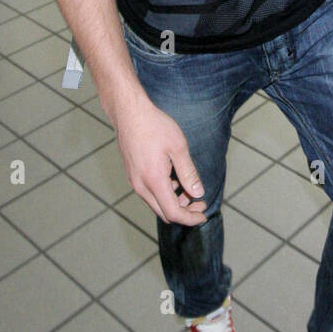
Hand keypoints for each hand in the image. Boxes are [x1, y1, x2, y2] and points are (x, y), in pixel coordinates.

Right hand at [112, 93, 207, 225]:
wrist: (129, 113)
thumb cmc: (154, 126)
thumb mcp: (178, 147)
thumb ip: (188, 173)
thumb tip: (198, 193)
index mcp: (154, 181)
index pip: (173, 213)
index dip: (190, 218)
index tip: (203, 214)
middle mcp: (141, 186)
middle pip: (164, 213)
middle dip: (184, 212)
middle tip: (199, 201)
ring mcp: (134, 181)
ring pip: (156, 204)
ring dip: (174, 202)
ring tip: (188, 187)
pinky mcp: (132, 175)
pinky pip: (149, 193)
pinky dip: (164, 193)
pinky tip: (174, 179)